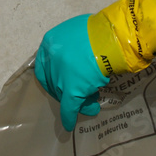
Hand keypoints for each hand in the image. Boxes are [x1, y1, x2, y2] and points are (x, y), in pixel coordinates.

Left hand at [34, 15, 105, 131]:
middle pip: (54, 81)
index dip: (52, 76)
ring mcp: (60, 75)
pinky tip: (69, 124)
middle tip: (82, 94)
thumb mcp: (77, 31)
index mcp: (50, 42)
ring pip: (64, 93)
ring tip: (91, 105)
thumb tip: (76, 54)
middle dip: (67, 90)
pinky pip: (69, 107)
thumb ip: (71, 43)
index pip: (44, 65)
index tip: (62, 82)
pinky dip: (69, 116)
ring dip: (76, 101)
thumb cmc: (98, 32)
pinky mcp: (71, 90)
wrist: (111, 39)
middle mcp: (51, 59)